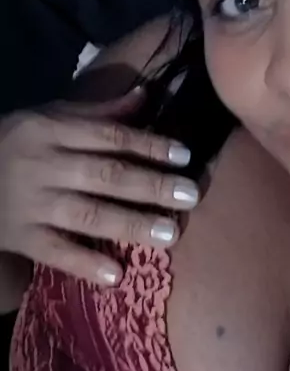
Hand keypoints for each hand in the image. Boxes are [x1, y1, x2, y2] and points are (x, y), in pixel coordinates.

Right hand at [0, 89, 197, 284]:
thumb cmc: (15, 144)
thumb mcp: (48, 119)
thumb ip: (97, 112)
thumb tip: (146, 94)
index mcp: (51, 131)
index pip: (108, 137)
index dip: (148, 145)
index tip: (184, 156)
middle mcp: (44, 165)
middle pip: (105, 175)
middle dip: (150, 185)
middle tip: (190, 195)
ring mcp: (32, 204)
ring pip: (87, 214)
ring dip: (130, 223)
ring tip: (170, 234)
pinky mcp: (21, 237)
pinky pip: (55, 252)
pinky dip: (84, 264)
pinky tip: (116, 275)